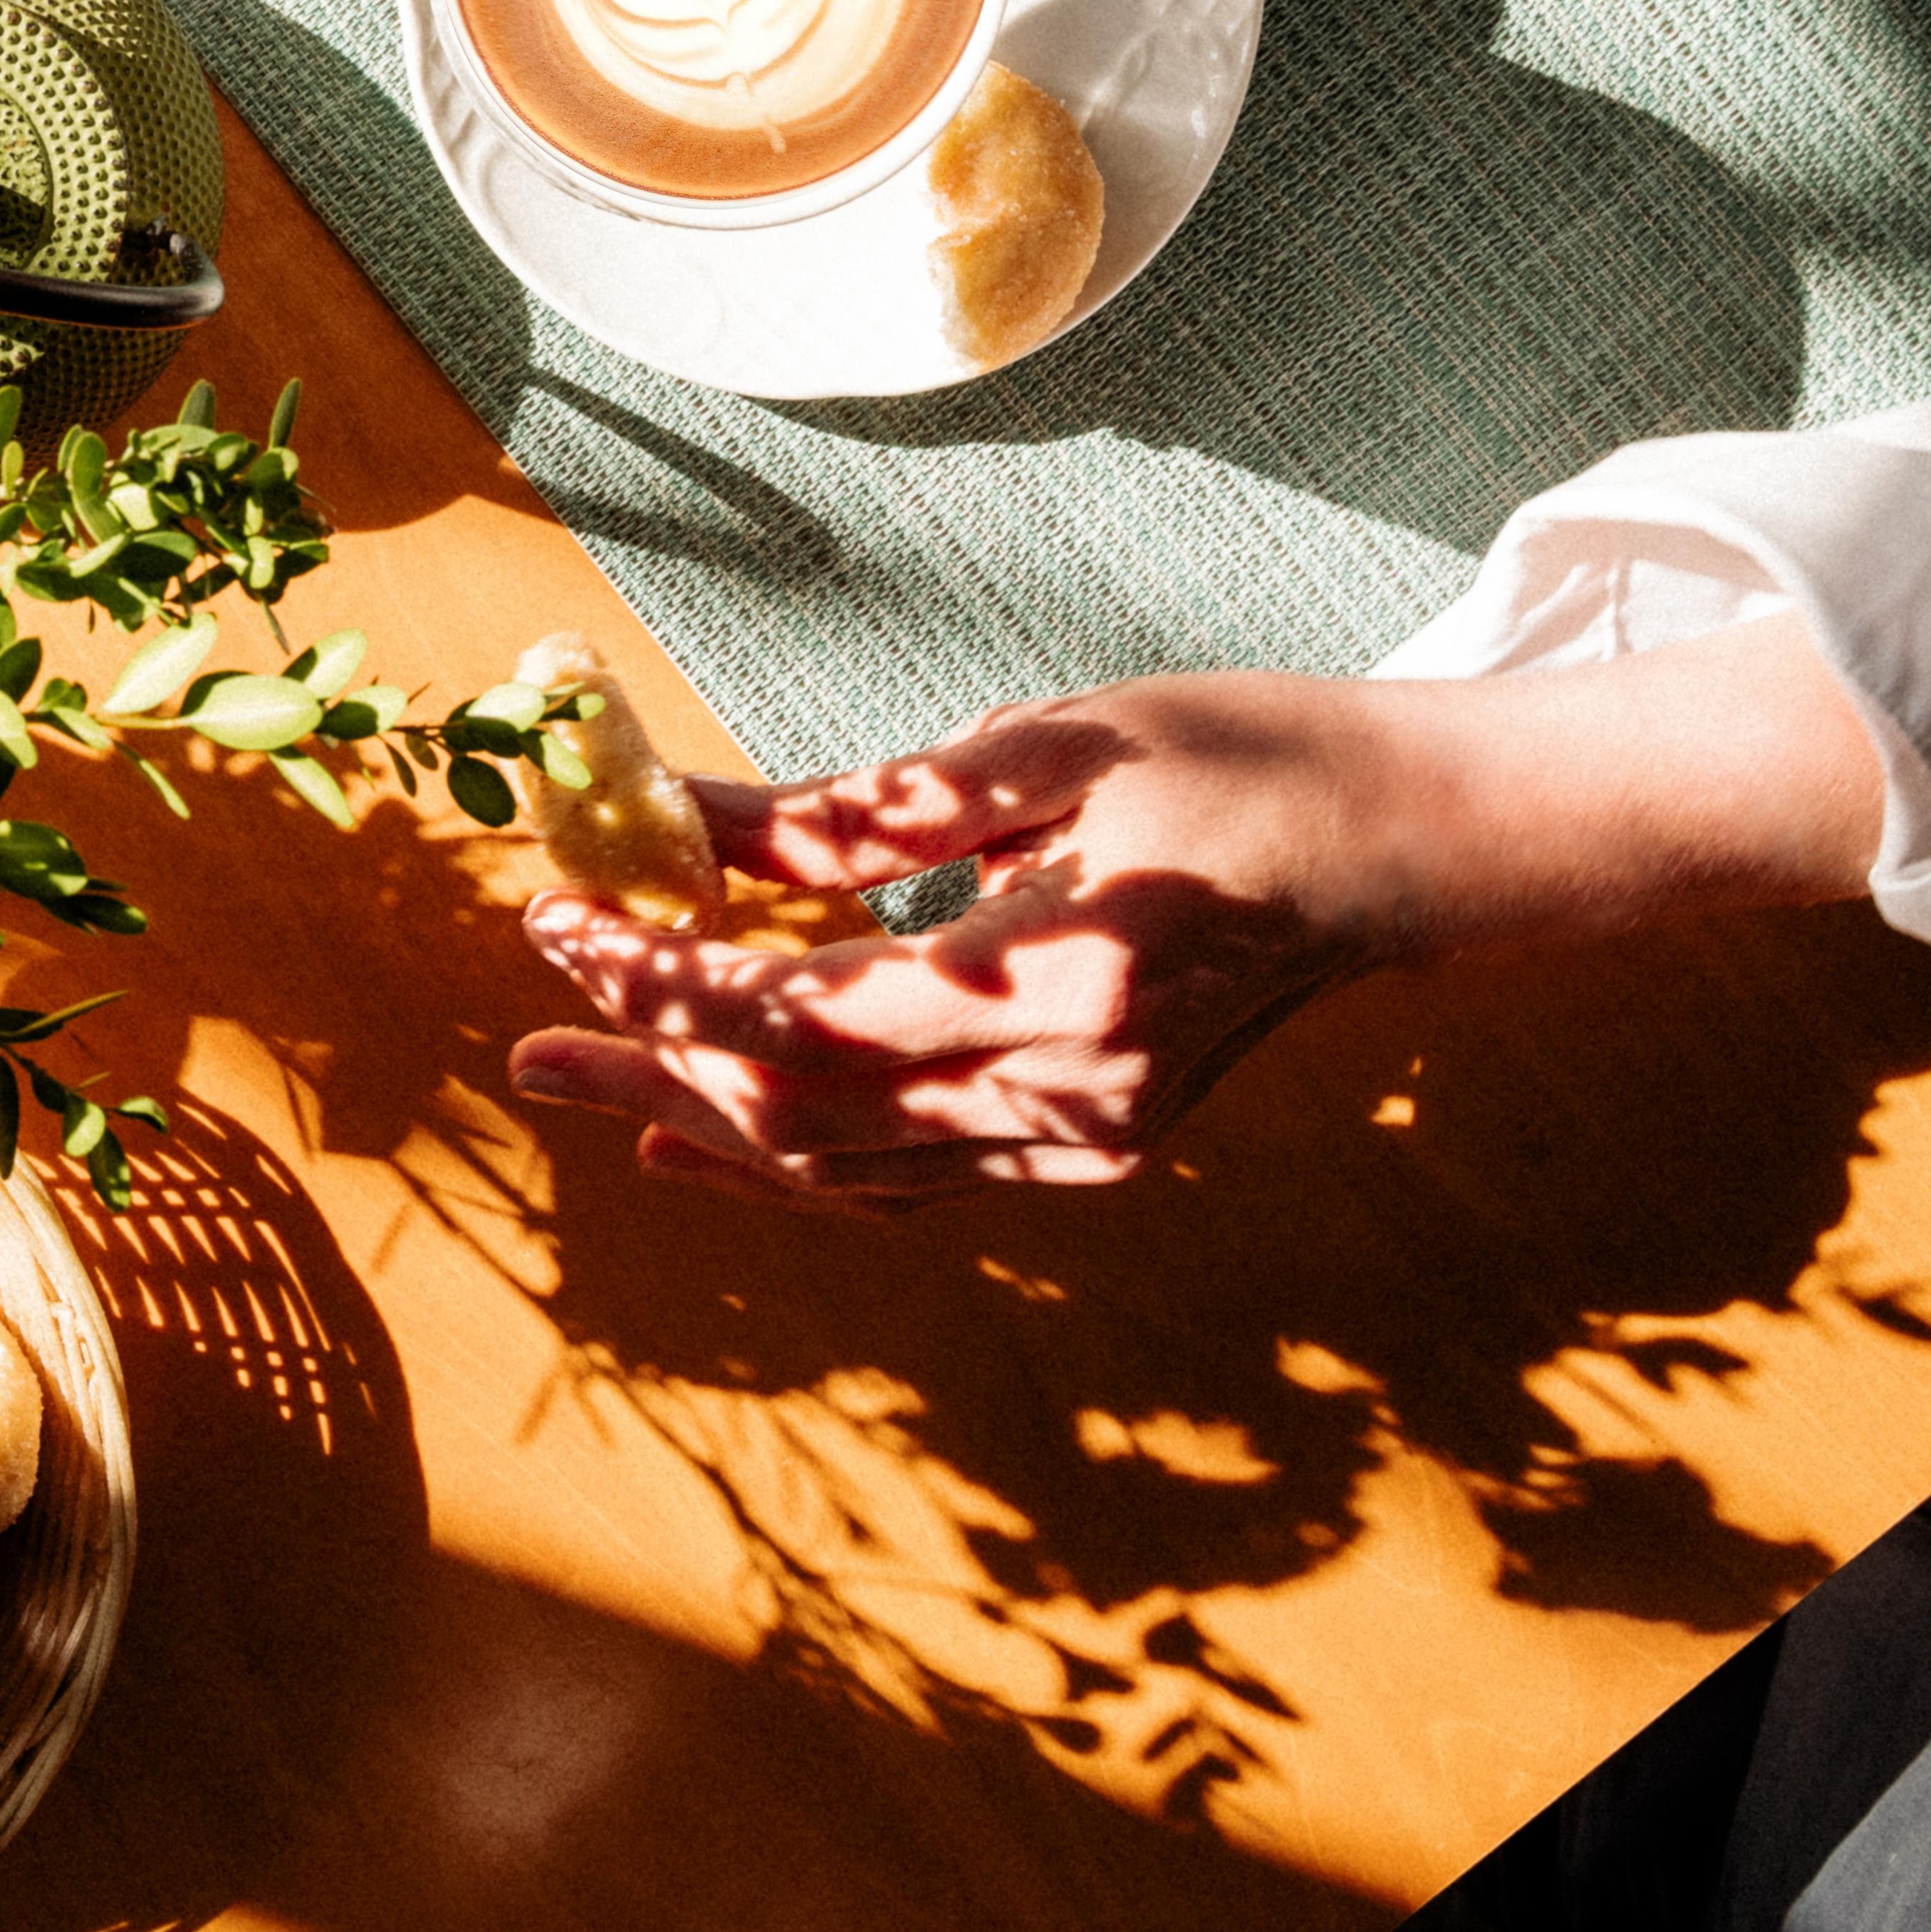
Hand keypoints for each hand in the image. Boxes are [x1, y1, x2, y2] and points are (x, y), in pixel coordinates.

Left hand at [506, 629, 1888, 1211]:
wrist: (1408, 845)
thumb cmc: (1243, 760)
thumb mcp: (1044, 749)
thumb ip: (860, 807)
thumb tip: (683, 817)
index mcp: (1056, 992)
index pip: (799, 1017)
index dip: (663, 978)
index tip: (561, 919)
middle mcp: (1067, 1102)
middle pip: (801, 1117)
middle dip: (649, 1071)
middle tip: (523, 1040)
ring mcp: (1087, 1145)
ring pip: (846, 1169)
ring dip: (703, 1127)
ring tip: (581, 1084)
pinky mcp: (1097, 1151)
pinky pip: (910, 1182)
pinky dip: (796, 1163)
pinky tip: (704, 1144)